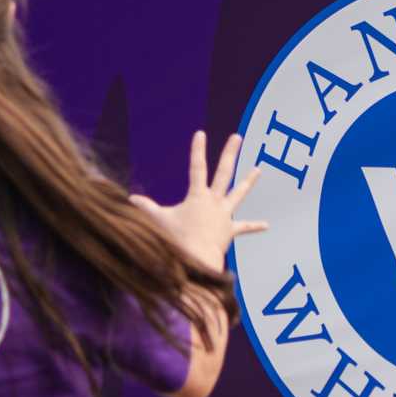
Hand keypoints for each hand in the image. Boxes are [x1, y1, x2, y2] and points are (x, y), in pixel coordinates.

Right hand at [130, 131, 266, 274]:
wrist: (198, 262)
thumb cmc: (177, 241)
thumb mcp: (158, 222)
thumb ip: (145, 208)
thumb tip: (129, 200)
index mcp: (198, 196)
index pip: (197, 167)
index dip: (198, 150)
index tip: (201, 133)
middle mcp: (214, 202)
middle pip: (224, 172)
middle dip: (230, 153)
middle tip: (237, 137)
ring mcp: (224, 215)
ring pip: (238, 193)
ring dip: (248, 181)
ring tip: (258, 169)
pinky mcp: (230, 231)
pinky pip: (244, 228)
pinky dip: (254, 226)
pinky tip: (266, 225)